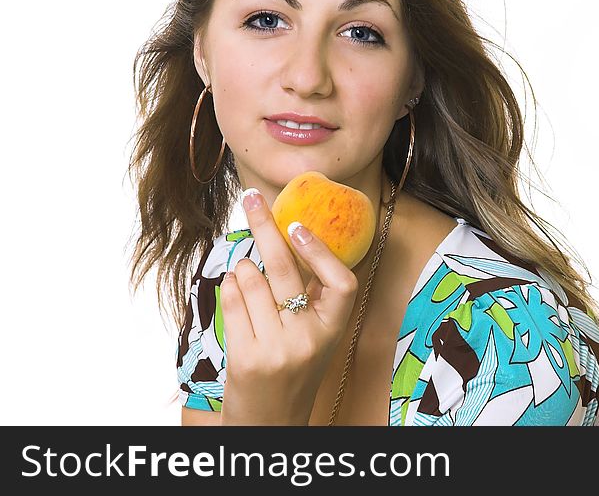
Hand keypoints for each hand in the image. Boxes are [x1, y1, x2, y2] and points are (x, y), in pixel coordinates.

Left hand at [218, 187, 359, 425]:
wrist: (270, 424)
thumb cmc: (293, 370)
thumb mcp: (314, 336)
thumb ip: (309, 296)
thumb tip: (287, 236)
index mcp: (333, 330)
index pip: (343, 284)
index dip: (321, 252)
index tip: (298, 226)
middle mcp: (310, 339)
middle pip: (284, 269)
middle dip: (264, 226)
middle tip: (251, 199)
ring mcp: (278, 349)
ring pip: (251, 281)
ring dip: (242, 270)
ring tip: (247, 279)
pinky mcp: (247, 358)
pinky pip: (232, 302)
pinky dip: (229, 288)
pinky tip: (235, 291)